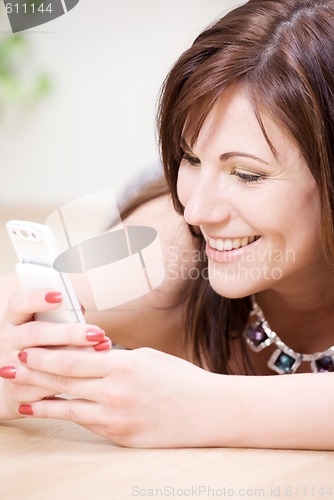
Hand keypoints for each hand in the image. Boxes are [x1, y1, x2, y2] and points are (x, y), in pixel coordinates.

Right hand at [0, 289, 109, 419]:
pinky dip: (72, 381)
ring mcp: (10, 367)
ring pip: (44, 363)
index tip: (60, 295)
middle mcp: (8, 341)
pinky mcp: (18, 391)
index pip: (19, 303)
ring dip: (76, 358)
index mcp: (13, 319)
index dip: (37, 298)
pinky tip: (93, 375)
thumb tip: (80, 307)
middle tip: (96, 332)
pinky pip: (48, 387)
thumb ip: (59, 316)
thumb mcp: (40, 325)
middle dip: (69, 333)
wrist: (12, 384)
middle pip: (35, 333)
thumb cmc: (37, 346)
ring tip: (101, 350)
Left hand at [3, 346, 219, 446]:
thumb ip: (114, 358)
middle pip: (64, 381)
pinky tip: (44, 410)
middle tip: (9, 367)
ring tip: (18, 393)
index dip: (45, 355)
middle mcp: (115, 392)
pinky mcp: (119, 435)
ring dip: (39, 398)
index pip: (73, 358)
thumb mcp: (146, 357)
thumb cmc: (180, 379)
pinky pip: (84, 423)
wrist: (207, 411)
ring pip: (67, 406)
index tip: (26, 350)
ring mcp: (116, 417)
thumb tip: (89, 355)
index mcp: (123, 365)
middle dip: (33, 373)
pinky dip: (60, 415)